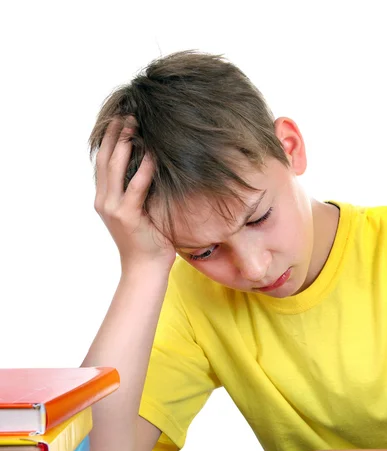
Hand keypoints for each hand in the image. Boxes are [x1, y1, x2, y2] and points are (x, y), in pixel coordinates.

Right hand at [94, 117, 175, 271]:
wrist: (144, 269)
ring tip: (134, 124)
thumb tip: (148, 166)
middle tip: (126, 113)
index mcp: (104, 199)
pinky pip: (136, 187)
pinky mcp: (127, 216)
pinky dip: (144, 168)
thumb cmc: (147, 241)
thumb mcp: (137, 212)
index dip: (108, 139)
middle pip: (105, 159)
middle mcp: (104, 201)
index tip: (118, 119)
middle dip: (114, 134)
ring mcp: (113, 208)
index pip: (103, 162)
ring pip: (115, 168)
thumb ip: (135, 191)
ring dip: (124, 143)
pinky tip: (152, 153)